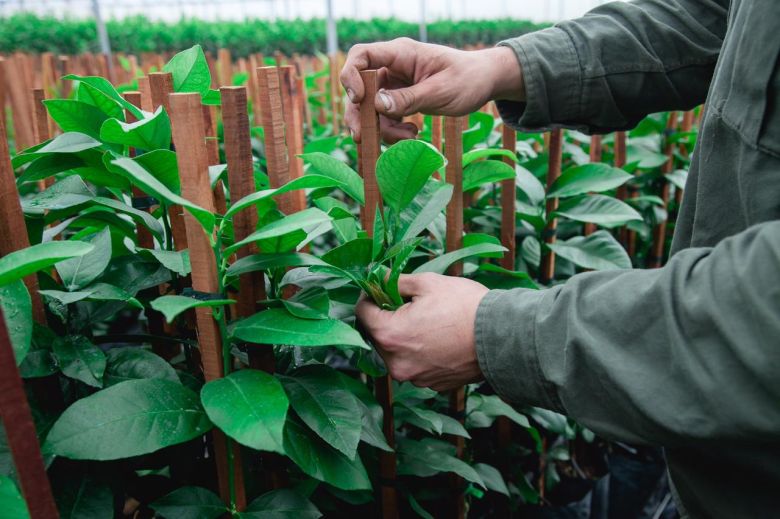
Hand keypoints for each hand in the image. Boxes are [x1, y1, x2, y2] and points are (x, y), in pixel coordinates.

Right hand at [341, 37, 524, 142]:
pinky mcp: (400, 99)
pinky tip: (413, 133)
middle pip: (360, 88)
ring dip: (383, 128)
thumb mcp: (440, 91)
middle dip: (360, 115)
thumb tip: (376, 105)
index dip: (351, 76)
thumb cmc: (467, 79)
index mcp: (400, 54)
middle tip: (363, 137)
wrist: (483, 83)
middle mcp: (392, 67)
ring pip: (371, 108)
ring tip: (409, 137)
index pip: (361, 56)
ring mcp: (394, 84)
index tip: (359, 100)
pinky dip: (394, 130)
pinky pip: (385, 117)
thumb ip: (408, 99)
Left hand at [356, 273, 489, 391]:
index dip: (369, 295)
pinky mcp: (431, 385)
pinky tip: (439, 338)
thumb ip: (395, 281)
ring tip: (427, 320)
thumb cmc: (465, 307)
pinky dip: (421, 352)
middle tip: (407, 302)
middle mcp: (396, 363)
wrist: (503, 337)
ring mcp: (415, 378)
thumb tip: (376, 276)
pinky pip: (416, 365)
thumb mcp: (427, 283)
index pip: (362, 313)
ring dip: (404, 336)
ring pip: (397, 352)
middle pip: (377, 336)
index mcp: (390, 336)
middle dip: (387, 317)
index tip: (380, 286)